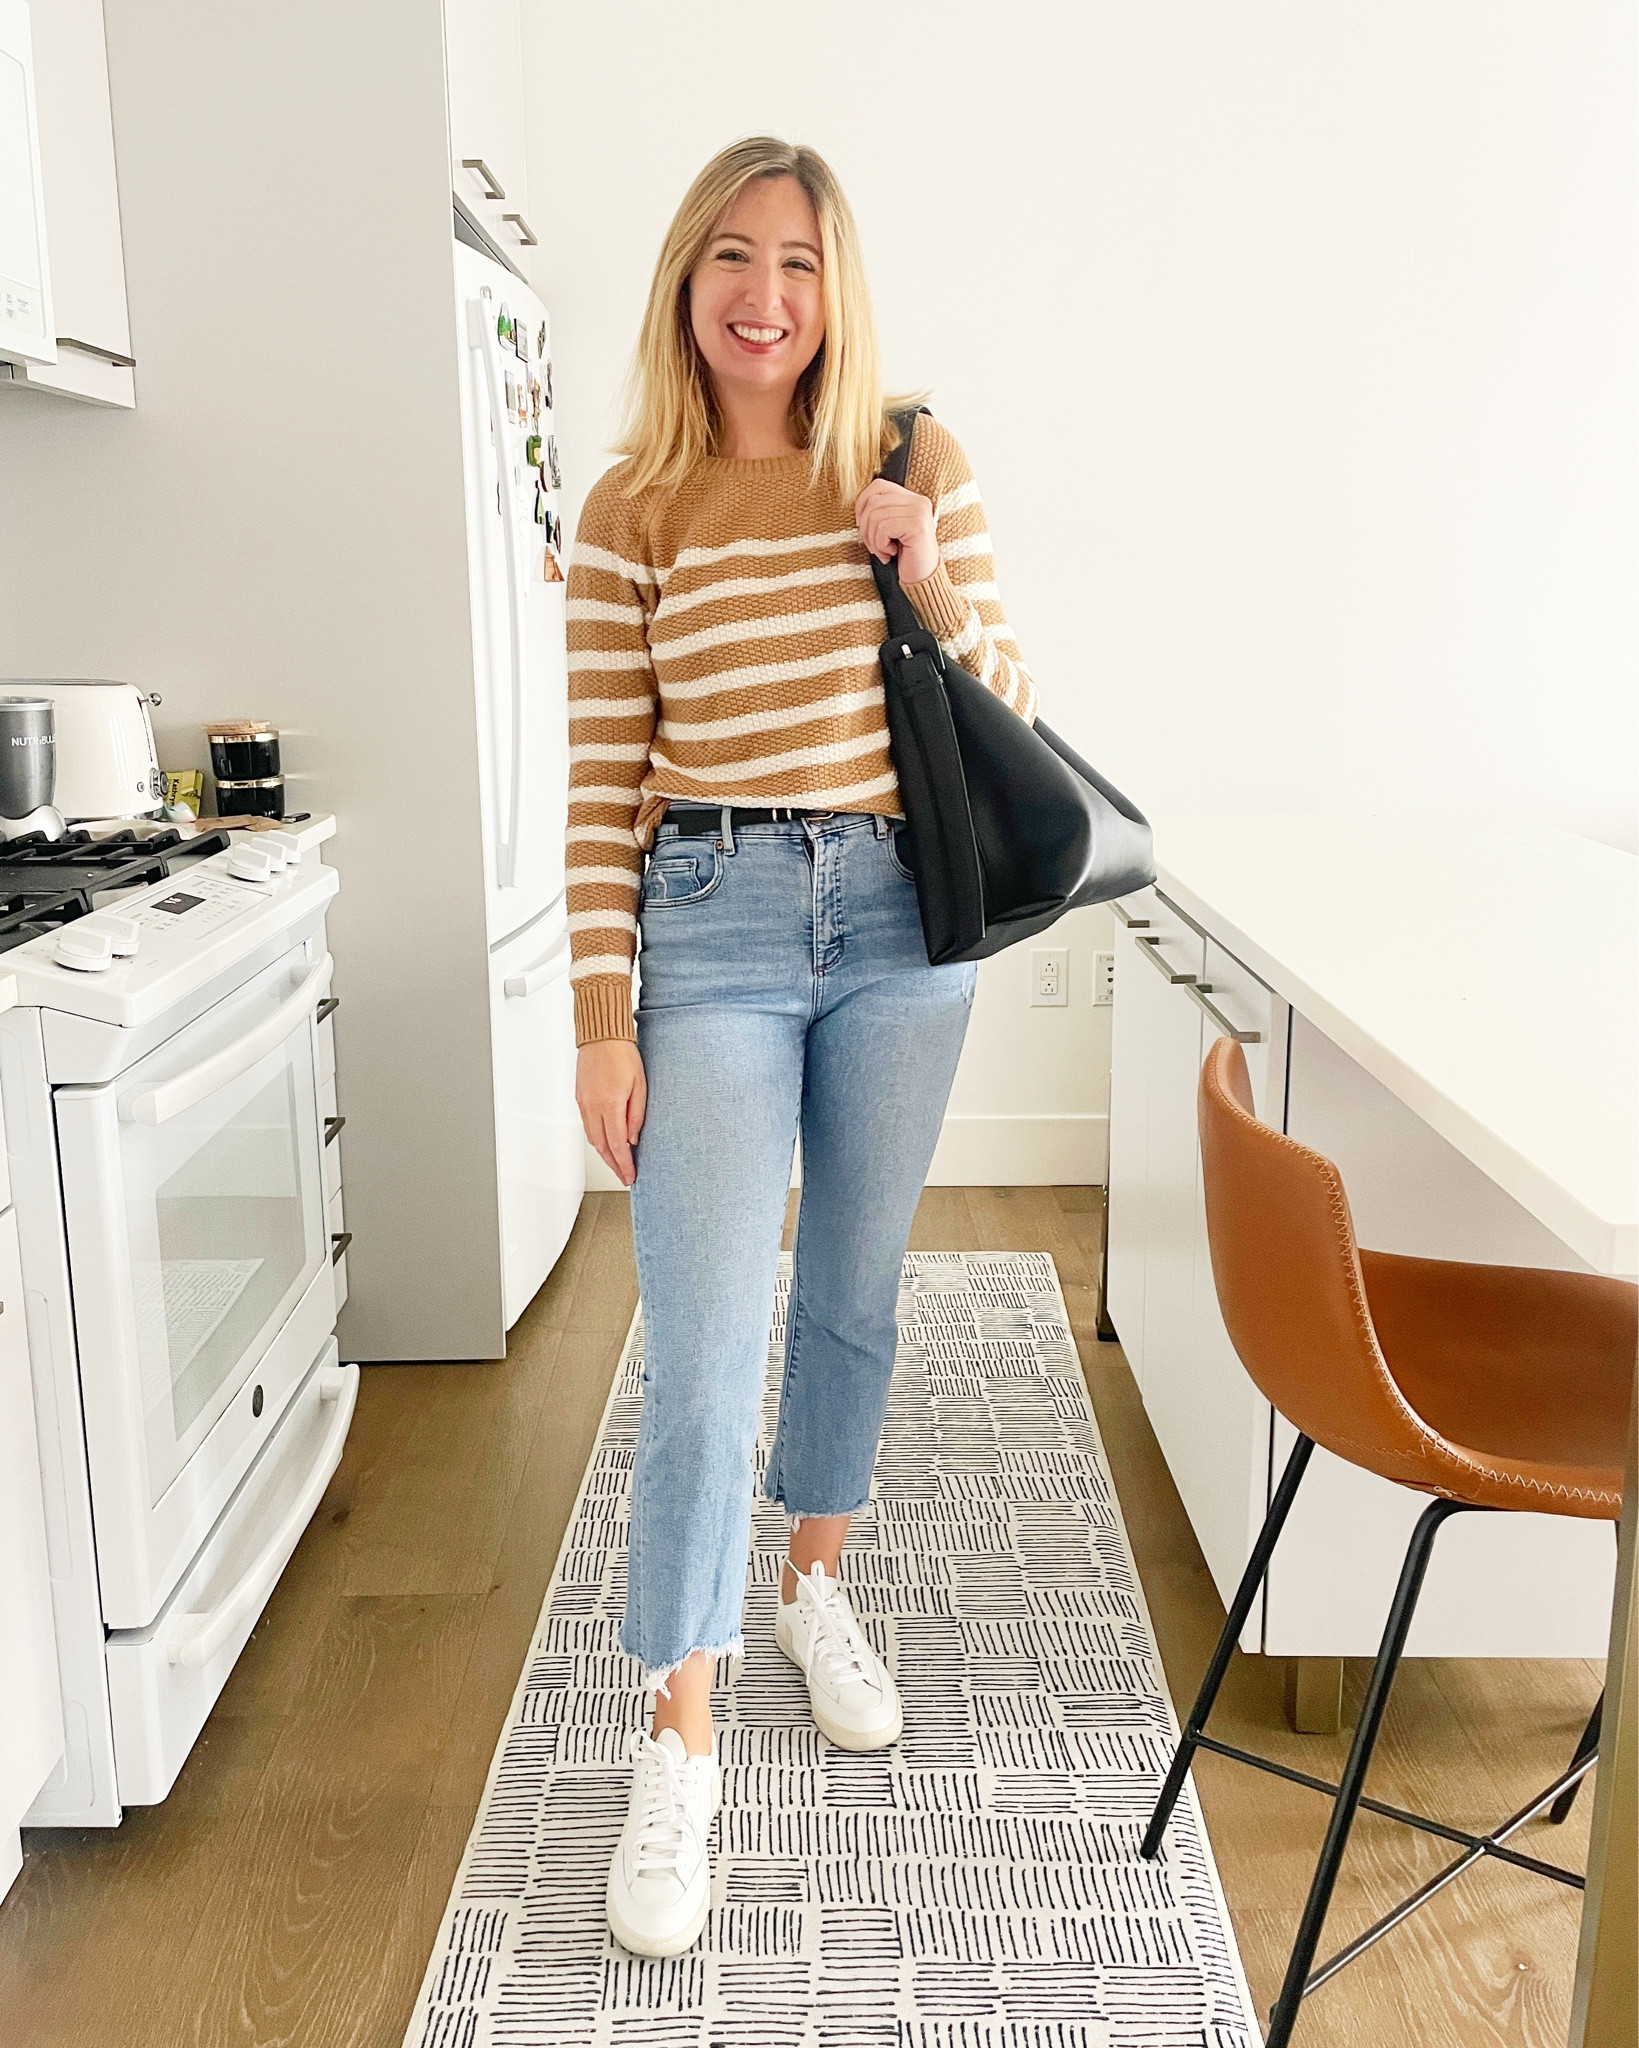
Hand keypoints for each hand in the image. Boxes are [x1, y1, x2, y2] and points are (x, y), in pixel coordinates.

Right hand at [576, 1039, 646, 1186]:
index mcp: (610, 1105)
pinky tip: (606, 1143)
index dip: (624, 1164)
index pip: (617, 1145)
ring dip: (605, 1155)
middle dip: (614, 1165)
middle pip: (602, 1147)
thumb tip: (633, 1139)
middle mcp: (593, 1107)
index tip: (630, 1176)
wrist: (601, 1036)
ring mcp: (584, 1104)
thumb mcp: (640, 1085)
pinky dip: (597, 1140)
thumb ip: (636, 1115)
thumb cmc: (623, 1055)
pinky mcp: (580, 1099)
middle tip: (624, 1176)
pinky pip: (588, 1127)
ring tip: (617, 1164)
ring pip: (593, 1139)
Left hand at [854, 478, 939, 585]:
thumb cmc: (904, 556)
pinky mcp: (917, 525)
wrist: (922, 579)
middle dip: (865, 528)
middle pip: (873, 502)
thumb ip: (880, 512)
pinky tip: (891, 554)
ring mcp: (919, 512)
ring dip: (873, 540)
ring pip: (875, 516)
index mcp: (912, 499)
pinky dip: (881, 545)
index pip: (878, 486)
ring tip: (883, 551)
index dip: (862, 503)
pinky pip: (883, 528)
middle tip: (874, 546)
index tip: (861, 524)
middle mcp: (918, 501)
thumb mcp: (890, 530)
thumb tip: (860, 508)